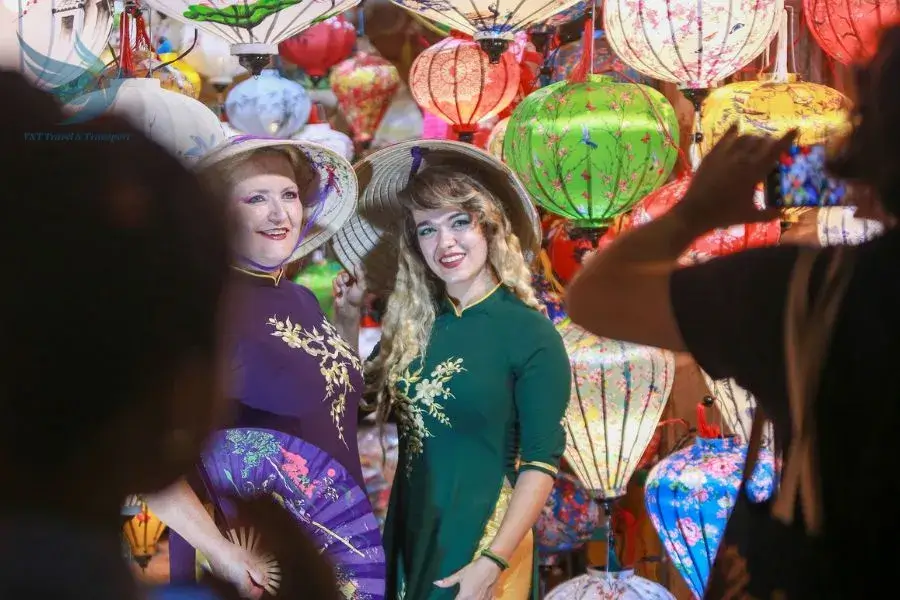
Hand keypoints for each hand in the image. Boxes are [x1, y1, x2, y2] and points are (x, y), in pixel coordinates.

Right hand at [205, 539, 267, 598]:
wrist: (215, 548)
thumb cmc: (233, 554)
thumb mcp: (249, 563)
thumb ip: (257, 574)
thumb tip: (265, 583)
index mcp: (241, 582)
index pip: (251, 594)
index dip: (258, 591)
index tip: (263, 584)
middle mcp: (232, 584)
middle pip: (244, 590)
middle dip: (253, 585)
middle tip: (258, 576)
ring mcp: (225, 579)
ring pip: (238, 583)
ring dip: (246, 579)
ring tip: (250, 569)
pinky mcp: (220, 573)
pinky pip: (232, 578)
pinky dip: (238, 574)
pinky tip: (239, 564)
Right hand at [333, 265, 365, 319]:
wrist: (346, 309)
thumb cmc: (356, 298)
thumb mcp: (361, 286)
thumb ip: (360, 275)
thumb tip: (357, 264)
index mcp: (358, 279)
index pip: (354, 268)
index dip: (351, 267)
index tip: (349, 268)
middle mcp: (351, 279)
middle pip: (345, 271)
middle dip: (344, 276)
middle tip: (346, 281)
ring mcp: (343, 283)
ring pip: (339, 276)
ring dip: (340, 282)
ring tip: (342, 289)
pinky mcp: (336, 287)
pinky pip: (334, 281)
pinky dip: (336, 286)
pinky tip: (338, 292)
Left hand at [434, 556, 501, 599]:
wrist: (491, 564)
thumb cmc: (474, 569)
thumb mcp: (460, 574)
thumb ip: (448, 581)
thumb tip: (435, 583)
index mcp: (464, 596)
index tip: (454, 597)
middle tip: (461, 596)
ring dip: (470, 599)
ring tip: (468, 595)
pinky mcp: (490, 598)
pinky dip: (479, 599)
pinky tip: (478, 596)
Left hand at [677, 125, 797, 230]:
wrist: (695, 212)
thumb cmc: (724, 215)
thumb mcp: (750, 216)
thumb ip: (768, 214)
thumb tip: (782, 213)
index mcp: (754, 172)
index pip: (775, 151)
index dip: (787, 139)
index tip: (795, 129)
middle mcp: (742, 159)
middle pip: (761, 141)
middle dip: (770, 141)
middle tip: (773, 144)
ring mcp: (725, 155)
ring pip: (745, 137)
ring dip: (754, 137)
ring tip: (756, 141)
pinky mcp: (712, 154)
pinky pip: (725, 137)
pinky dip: (733, 130)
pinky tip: (736, 126)